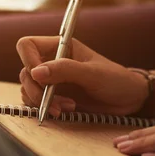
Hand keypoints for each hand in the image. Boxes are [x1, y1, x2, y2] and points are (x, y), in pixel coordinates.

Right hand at [16, 36, 147, 116]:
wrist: (129, 100)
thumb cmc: (116, 80)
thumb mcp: (93, 74)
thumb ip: (65, 70)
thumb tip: (36, 72)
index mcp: (60, 47)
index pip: (28, 45)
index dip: (27, 59)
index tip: (39, 77)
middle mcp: (52, 61)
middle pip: (25, 71)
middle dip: (37, 90)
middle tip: (54, 102)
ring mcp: (51, 80)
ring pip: (28, 89)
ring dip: (42, 101)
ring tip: (66, 107)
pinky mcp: (53, 97)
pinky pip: (35, 102)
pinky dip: (45, 108)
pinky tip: (65, 110)